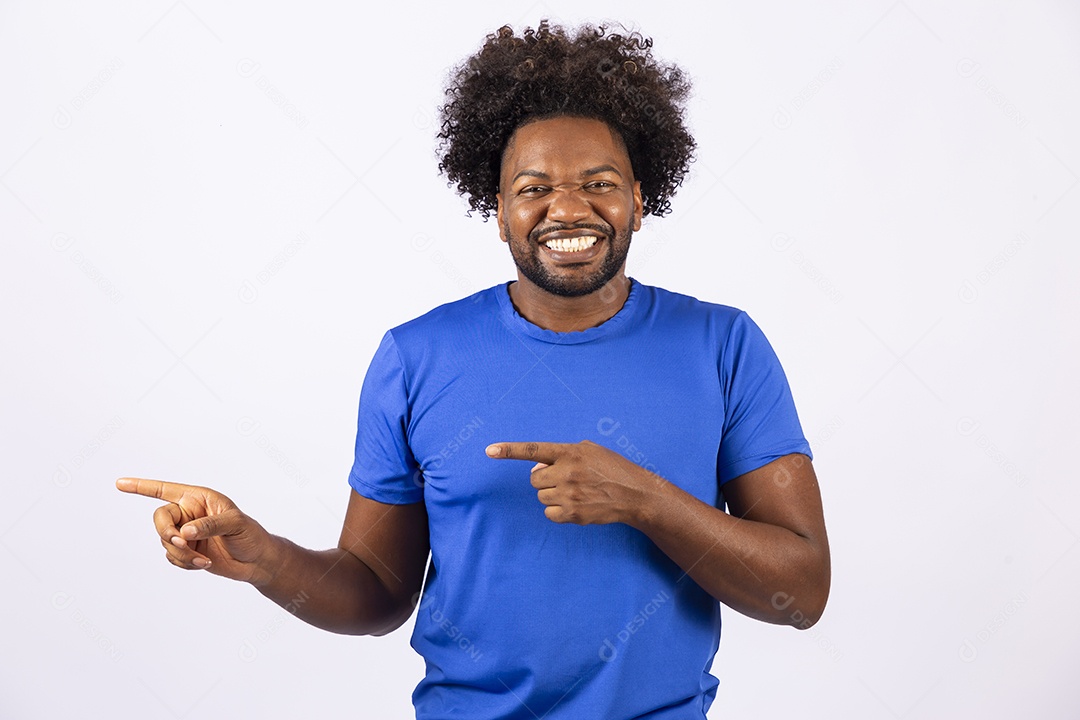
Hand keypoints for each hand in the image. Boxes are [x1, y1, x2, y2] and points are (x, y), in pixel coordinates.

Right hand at [116, 477, 275, 584]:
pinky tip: (203, 564)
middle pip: (160, 519)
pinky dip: (184, 563)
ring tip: (203, 560)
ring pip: (165, 542)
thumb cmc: (250, 535)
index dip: (141, 487)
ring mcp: (185, 533)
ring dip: (181, 554)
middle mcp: (188, 513)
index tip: (119, 484)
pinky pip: (171, 557)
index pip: (165, 489)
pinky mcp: (186, 551)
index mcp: (198, 498)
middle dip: (166, 533)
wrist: (256, 561)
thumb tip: (184, 532)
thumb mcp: (235, 524)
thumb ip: (210, 525)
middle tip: (181, 543)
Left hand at [485, 440, 661, 525]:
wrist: (634, 494)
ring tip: (575, 492)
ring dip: (552, 495)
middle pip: (534, 479)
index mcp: (570, 452)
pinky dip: (557, 511)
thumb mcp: (589, 450)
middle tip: (565, 479)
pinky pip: (548, 514)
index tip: (489, 450)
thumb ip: (562, 454)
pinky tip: (574, 505)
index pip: (534, 450)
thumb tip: (537, 467)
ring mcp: (570, 494)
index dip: (509, 450)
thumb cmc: (611, 469)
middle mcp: (567, 472)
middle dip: (545, 480)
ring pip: (541, 497)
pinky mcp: (573, 513)